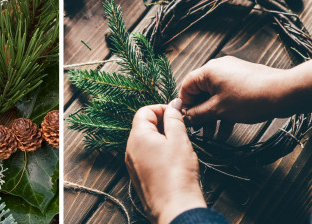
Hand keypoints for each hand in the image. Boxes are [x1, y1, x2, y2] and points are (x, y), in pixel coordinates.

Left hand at [125, 99, 205, 223]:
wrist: (174, 207)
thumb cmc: (178, 173)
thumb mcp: (179, 140)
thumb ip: (175, 119)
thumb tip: (173, 104)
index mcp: (137, 136)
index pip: (144, 111)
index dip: (161, 109)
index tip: (177, 115)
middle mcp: (130, 148)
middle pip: (143, 125)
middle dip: (162, 123)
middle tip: (181, 130)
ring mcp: (132, 163)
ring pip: (145, 141)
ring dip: (161, 138)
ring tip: (179, 146)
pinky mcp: (137, 175)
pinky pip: (145, 156)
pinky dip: (157, 152)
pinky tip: (172, 160)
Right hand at [180, 56, 286, 124]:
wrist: (283, 93)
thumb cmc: (249, 99)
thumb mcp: (218, 110)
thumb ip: (198, 114)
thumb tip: (185, 117)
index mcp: (208, 71)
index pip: (186, 87)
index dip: (184, 105)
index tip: (186, 120)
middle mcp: (218, 69)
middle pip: (201, 93)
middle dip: (200, 114)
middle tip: (199, 131)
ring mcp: (232, 74)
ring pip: (215, 97)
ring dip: (212, 116)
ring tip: (212, 136)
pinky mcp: (243, 81)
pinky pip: (227, 97)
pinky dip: (224, 112)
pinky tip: (225, 131)